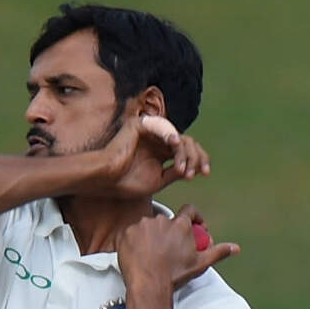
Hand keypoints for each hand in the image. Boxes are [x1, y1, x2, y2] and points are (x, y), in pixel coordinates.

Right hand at [92, 115, 212, 197]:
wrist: (104, 180)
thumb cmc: (126, 183)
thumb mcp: (158, 181)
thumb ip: (175, 172)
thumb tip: (193, 169)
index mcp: (160, 153)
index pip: (186, 152)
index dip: (199, 161)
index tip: (205, 174)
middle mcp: (157, 141)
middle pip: (187, 142)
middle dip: (197, 156)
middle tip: (199, 172)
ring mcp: (150, 132)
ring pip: (179, 136)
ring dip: (185, 153)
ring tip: (182, 169)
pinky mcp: (142, 125)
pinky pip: (164, 127)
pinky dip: (172, 136)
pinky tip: (174, 146)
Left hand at [118, 204, 239, 290]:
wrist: (149, 285)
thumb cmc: (175, 275)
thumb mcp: (199, 264)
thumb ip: (218, 252)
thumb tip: (236, 248)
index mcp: (181, 225)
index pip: (189, 211)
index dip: (192, 217)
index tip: (192, 226)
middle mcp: (162, 220)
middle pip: (167, 220)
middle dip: (168, 231)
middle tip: (167, 249)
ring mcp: (143, 225)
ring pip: (148, 226)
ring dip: (150, 235)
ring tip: (151, 254)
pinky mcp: (127, 233)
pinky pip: (131, 233)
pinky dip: (134, 241)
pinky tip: (137, 254)